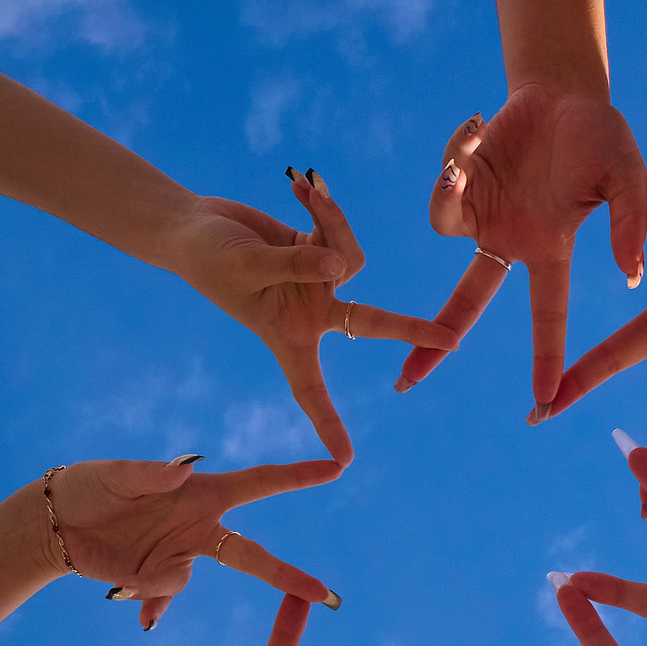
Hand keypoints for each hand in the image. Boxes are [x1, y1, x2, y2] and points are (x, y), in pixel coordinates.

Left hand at [46, 454, 342, 631]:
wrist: (56, 523)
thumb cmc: (89, 486)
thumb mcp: (116, 475)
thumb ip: (152, 473)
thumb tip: (185, 467)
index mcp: (201, 493)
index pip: (260, 484)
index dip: (298, 475)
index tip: (335, 467)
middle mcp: (198, 526)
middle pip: (253, 555)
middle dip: (289, 575)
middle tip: (326, 595)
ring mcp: (179, 555)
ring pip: (187, 580)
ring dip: (156, 581)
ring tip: (117, 570)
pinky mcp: (156, 578)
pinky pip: (164, 596)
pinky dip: (151, 603)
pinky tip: (136, 611)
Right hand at [164, 173, 458, 463]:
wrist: (192, 226)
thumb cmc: (208, 257)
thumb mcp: (248, 265)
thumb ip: (298, 265)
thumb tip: (346, 266)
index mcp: (287, 335)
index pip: (310, 389)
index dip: (328, 424)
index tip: (345, 461)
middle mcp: (311, 313)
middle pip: (372, 323)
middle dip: (411, 328)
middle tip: (453, 340)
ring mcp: (318, 279)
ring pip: (353, 255)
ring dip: (333, 222)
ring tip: (304, 192)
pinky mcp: (319, 247)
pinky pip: (337, 226)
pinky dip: (322, 204)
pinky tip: (300, 184)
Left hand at [407, 85, 646, 413]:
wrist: (565, 92)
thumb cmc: (602, 136)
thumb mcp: (627, 178)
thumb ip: (630, 225)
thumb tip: (633, 276)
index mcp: (551, 249)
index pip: (547, 316)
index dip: (545, 359)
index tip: (542, 403)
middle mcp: (510, 241)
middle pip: (466, 301)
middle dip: (436, 342)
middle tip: (405, 380)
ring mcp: (481, 212)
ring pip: (442, 226)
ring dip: (448, 191)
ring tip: (469, 156)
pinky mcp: (461, 180)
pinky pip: (442, 186)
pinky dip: (453, 157)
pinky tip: (477, 126)